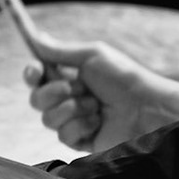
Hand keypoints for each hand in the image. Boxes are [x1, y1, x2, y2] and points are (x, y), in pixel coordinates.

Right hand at [26, 38, 178, 153]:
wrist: (146, 108)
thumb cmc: (123, 77)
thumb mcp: (91, 55)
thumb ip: (59, 50)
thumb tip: (35, 37)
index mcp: (71, 76)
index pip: (37, 77)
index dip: (32, 74)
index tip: (35, 71)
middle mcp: (69, 98)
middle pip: (36, 99)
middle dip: (55, 92)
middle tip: (81, 87)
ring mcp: (74, 120)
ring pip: (47, 119)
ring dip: (72, 109)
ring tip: (96, 105)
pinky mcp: (81, 140)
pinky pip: (63, 135)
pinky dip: (81, 125)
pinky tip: (99, 122)